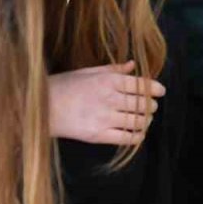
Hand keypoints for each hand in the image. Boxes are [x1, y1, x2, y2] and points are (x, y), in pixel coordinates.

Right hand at [48, 62, 164, 145]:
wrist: (42, 107)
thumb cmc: (63, 86)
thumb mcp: (88, 71)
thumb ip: (113, 69)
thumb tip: (132, 65)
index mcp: (108, 80)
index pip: (141, 85)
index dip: (155, 89)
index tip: (160, 91)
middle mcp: (110, 98)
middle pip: (143, 104)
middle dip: (150, 106)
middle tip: (150, 107)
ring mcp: (105, 118)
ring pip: (138, 121)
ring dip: (146, 121)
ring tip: (145, 120)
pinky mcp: (98, 135)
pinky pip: (126, 138)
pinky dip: (137, 137)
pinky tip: (138, 134)